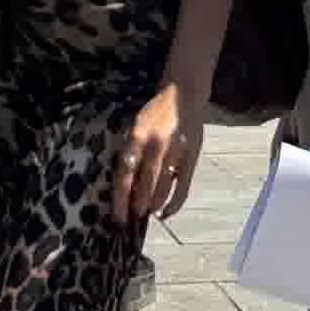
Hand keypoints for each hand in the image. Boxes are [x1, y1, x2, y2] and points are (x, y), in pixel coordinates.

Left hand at [112, 77, 206, 226]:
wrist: (183, 93)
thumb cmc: (156, 113)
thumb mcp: (137, 125)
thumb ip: (132, 151)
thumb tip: (124, 185)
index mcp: (138, 135)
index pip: (125, 174)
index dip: (121, 199)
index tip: (118, 217)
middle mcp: (156, 144)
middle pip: (144, 185)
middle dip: (137, 206)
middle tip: (132, 218)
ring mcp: (176, 151)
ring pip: (162, 189)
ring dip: (153, 205)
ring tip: (147, 213)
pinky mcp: (191, 156)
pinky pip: (182, 188)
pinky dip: (174, 205)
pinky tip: (165, 214)